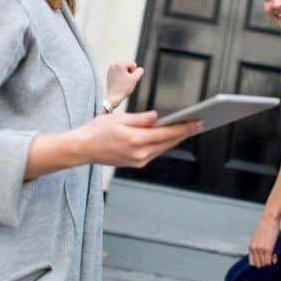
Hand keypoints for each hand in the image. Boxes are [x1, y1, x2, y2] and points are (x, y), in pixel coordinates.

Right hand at [77, 111, 199, 167]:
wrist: (82, 149)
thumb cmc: (97, 131)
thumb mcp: (119, 118)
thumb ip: (141, 119)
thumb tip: (157, 117)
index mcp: (136, 140)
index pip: (167, 133)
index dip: (184, 128)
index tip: (197, 122)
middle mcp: (140, 154)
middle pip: (168, 142)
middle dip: (184, 133)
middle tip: (198, 124)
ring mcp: (138, 160)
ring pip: (163, 148)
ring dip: (175, 139)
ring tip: (187, 129)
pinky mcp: (136, 163)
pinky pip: (155, 152)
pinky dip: (163, 144)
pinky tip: (169, 137)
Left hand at [106, 61, 143, 106]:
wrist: (113, 97)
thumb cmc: (124, 88)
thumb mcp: (135, 79)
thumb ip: (140, 71)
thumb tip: (140, 69)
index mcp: (120, 64)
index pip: (133, 65)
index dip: (134, 73)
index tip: (129, 80)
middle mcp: (114, 65)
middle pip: (128, 67)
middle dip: (129, 74)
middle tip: (126, 82)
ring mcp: (110, 70)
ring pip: (123, 71)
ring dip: (125, 76)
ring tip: (122, 83)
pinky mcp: (109, 75)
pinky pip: (119, 74)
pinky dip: (120, 78)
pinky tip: (119, 84)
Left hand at [248, 214, 279, 267]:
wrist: (269, 219)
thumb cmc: (265, 227)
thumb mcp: (258, 239)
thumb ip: (260, 249)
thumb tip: (266, 258)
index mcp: (251, 246)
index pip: (252, 262)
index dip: (259, 263)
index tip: (263, 261)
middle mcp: (254, 249)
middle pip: (259, 264)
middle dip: (265, 263)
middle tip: (270, 258)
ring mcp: (260, 249)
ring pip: (265, 263)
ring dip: (270, 261)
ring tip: (273, 255)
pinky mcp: (268, 249)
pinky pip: (269, 260)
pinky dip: (273, 260)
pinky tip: (275, 255)